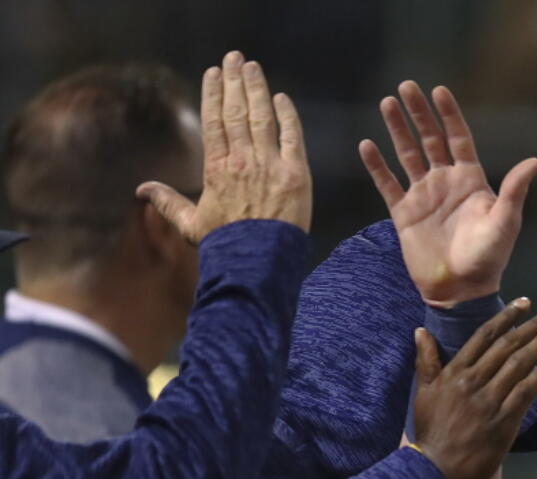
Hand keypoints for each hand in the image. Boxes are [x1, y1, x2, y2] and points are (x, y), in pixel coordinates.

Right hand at [137, 50, 311, 240]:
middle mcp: (242, 161)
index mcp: (217, 169)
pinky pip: (292, 137)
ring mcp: (270, 166)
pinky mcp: (296, 175)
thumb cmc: (225, 246)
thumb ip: (168, 203)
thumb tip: (141, 190)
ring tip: (254, 67)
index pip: (214, 121)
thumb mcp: (191, 224)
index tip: (214, 74)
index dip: (214, 94)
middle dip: (236, 81)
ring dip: (258, 89)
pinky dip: (287, 116)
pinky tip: (282, 99)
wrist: (258, 263)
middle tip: (235, 58)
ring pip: (262, 117)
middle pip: (236, 111)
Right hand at [358, 81, 536, 304]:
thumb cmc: (489, 257)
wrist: (461, 289)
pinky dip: (377, 166)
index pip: (458, 138)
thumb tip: (535, 161)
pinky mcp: (405, 213)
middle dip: (419, 113)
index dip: (449, 115)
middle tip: (406, 86)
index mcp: (470, 180)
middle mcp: (446, 182)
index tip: (439, 90)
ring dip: (397, 130)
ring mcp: (424, 196)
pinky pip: (387, 184)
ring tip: (387, 103)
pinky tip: (367, 145)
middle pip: (430, 139)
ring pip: (407, 155)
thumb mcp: (505, 222)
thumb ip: (515, 190)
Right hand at [413, 299, 536, 478]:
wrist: (436, 470)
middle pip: (508, 346)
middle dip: (533, 326)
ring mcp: (490, 399)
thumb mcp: (424, 392)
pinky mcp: (504, 419)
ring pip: (520, 364)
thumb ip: (426, 361)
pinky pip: (526, 391)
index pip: (485, 336)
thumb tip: (421, 331)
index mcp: (454, 371)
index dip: (507, 317)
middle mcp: (474, 380)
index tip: (525, 303)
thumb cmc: (431, 432)